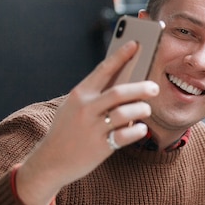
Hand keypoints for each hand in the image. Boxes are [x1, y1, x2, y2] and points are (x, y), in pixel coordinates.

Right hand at [16, 41, 159, 204]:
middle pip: (120, 92)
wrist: (50, 161)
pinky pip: (126, 135)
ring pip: (125, 113)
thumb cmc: (68, 130)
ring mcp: (93, 128)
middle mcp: (86, 109)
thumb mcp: (74, 107)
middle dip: (141, 88)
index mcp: (80, 94)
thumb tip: (126, 80)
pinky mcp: (101, 146)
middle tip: (154, 87)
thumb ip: (96, 95)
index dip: (121, 55)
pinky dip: (138, 130)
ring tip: (146, 109)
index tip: (135, 44)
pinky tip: (141, 128)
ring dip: (141, 109)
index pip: (103, 69)